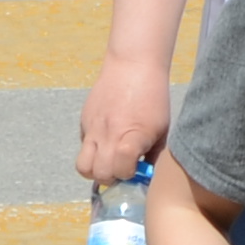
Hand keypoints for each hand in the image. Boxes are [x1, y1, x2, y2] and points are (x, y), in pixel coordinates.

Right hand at [74, 54, 169, 185]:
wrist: (133, 66)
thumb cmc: (153, 98)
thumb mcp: (162, 129)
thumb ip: (152, 156)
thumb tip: (146, 178)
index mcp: (132, 135)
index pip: (121, 167)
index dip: (128, 175)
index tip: (136, 171)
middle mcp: (109, 134)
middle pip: (99, 173)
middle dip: (111, 177)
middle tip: (122, 169)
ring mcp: (93, 129)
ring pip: (82, 166)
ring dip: (95, 170)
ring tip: (110, 162)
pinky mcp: (84, 122)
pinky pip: (84, 148)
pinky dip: (93, 152)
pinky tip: (107, 142)